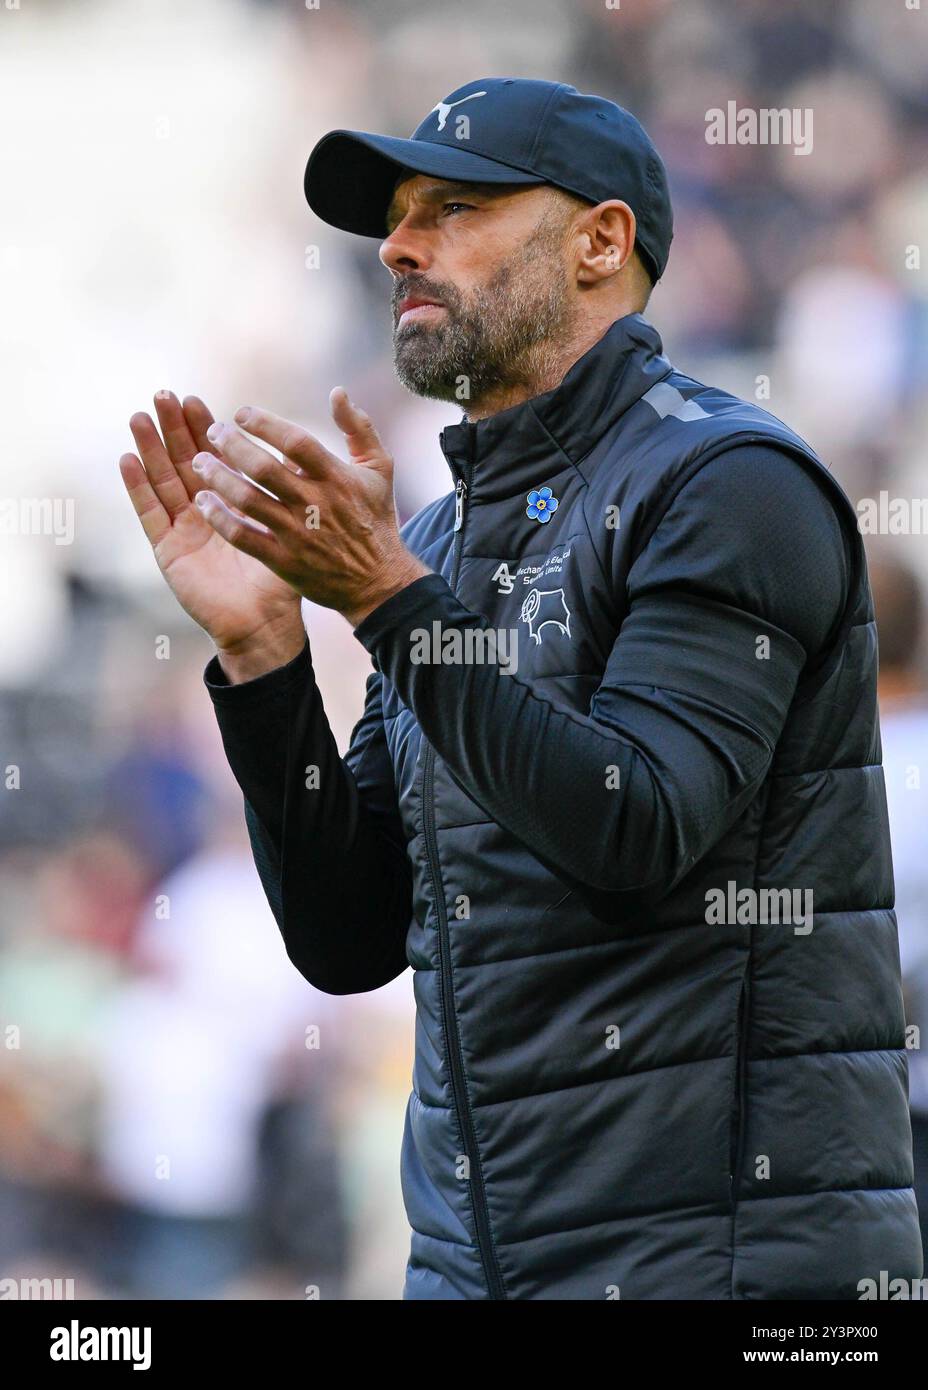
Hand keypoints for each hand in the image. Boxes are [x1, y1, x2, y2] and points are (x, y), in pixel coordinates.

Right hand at [119, 391, 305, 667]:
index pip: (213, 457)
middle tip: (163, 394)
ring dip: (149, 448)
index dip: (202, 429)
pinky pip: (150, 514)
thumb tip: (295, 450)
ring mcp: (182, 530)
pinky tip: (127, 459)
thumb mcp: (287, 526)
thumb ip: (287, 491)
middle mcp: (202, 512)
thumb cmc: (281, 578)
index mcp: (229, 504)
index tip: (196, 399)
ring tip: (139, 416)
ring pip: (162, 480)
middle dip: (173, 428)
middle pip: (182, 461)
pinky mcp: (167, 550)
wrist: (266, 623)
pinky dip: (137, 487)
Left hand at [185, 389, 430, 627]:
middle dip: (232, 445)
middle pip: (264, 468)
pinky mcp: (284, 561)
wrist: (378, 582)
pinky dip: (220, 518)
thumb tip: (337, 392)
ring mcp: (297, 534)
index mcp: (336, 478)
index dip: (265, 424)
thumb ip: (359, 428)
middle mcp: (315, 504)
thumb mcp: (380, 469)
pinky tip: (204, 502)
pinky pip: (243, 537)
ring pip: (248, 500)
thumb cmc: (375, 519)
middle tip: (213, 432)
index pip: (296, 442)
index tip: (241, 413)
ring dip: (219, 478)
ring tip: (200, 462)